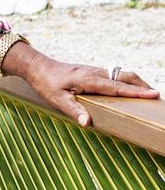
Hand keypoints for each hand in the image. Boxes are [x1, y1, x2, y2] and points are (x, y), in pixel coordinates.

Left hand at [21, 51, 159, 126]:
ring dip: (135, 83)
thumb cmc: (46, 83)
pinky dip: (125, 81)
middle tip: (156, 97)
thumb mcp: (57, 99)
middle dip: (142, 86)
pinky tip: (128, 89)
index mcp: (90, 80)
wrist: (37, 66)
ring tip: (148, 94)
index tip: (154, 94)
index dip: (137, 92)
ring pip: (120, 74)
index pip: (118, 87)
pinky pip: (114, 75)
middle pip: (125, 77)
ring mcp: (94, 71)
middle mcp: (95, 73)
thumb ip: (73, 111)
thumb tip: (88, 123)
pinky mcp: (91, 72)